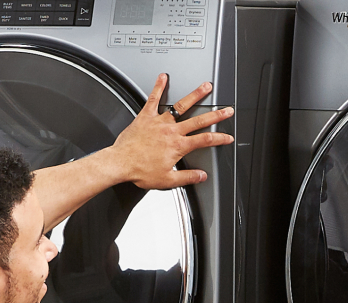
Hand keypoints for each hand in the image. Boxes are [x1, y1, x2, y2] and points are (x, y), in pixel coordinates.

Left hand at [96, 73, 234, 189]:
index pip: (205, 140)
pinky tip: (163, 77)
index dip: (219, 138)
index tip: (227, 137)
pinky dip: (158, 87)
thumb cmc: (140, 170)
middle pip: (199, 120)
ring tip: (205, 87)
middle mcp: (171, 131)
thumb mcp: (167, 180)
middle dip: (216, 114)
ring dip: (195, 95)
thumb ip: (187, 177)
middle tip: (227, 109)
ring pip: (181, 106)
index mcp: (178, 146)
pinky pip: (153, 99)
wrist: (120, 163)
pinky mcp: (146, 116)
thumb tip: (201, 176)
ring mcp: (159, 121)